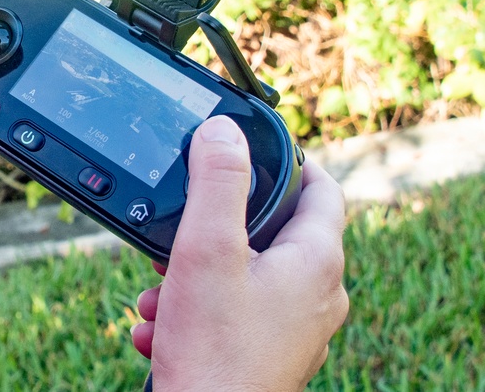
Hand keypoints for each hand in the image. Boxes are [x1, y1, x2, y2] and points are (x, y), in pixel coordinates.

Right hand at [130, 116, 348, 391]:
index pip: (323, 189)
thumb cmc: (213, 349)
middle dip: (216, 226)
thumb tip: (224, 131)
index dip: (292, 160)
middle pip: (273, 231)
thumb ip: (217, 183)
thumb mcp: (207, 249)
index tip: (254, 149)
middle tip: (182, 230)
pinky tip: (161, 324)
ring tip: (161, 288)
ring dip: (196, 273)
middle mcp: (315, 296)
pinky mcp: (267, 352)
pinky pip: (233, 312)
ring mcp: (293, 329)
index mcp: (315, 262)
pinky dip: (196, 308)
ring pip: (245, 274)